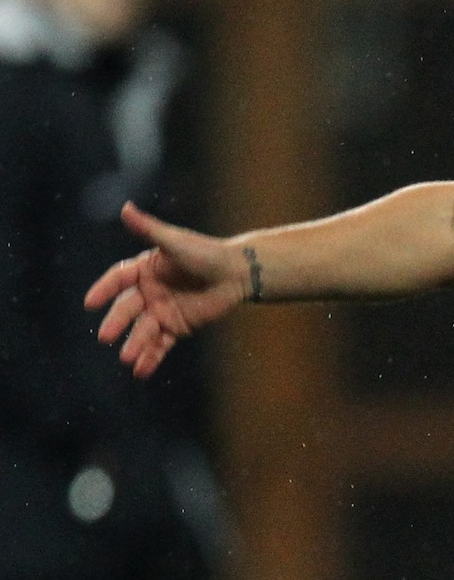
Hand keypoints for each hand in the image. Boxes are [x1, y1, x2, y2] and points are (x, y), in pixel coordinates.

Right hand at [85, 202, 250, 378]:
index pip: (118, 279)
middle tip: (105, 337)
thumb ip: (149, 229)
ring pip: (144, 330)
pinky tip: (141, 371)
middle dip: (117, 323)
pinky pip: (161, 343)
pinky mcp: (177, 326)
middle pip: (128, 309)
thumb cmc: (206, 253)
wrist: (236, 274)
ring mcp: (161, 310)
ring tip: (127, 359)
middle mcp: (148, 291)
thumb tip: (125, 209)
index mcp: (144, 269)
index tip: (90, 303)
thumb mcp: (175, 242)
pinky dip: (152, 357)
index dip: (104, 290)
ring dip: (135, 345)